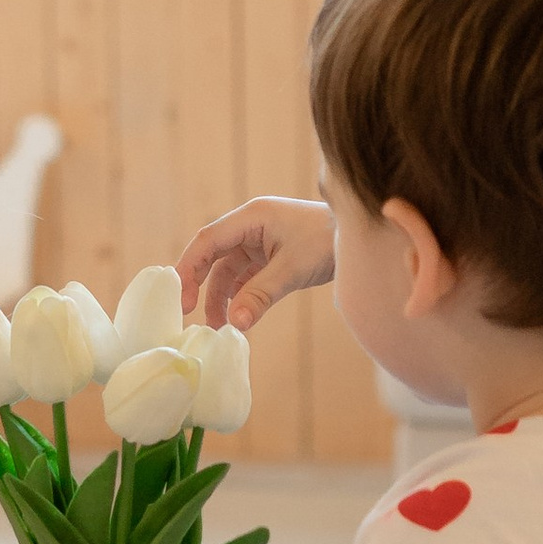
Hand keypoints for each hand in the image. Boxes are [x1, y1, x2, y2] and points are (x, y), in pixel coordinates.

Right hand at [176, 194, 334, 332]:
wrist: (361, 236)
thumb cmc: (328, 242)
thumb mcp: (292, 270)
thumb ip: (260, 295)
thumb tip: (234, 323)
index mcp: (251, 217)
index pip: (207, 241)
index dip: (188, 268)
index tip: (181, 299)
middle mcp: (250, 225)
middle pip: (213, 255)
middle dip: (200, 285)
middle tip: (189, 314)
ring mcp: (260, 240)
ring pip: (228, 270)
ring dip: (222, 296)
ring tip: (219, 326)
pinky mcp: (270, 255)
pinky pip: (245, 276)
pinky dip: (240, 296)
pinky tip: (238, 316)